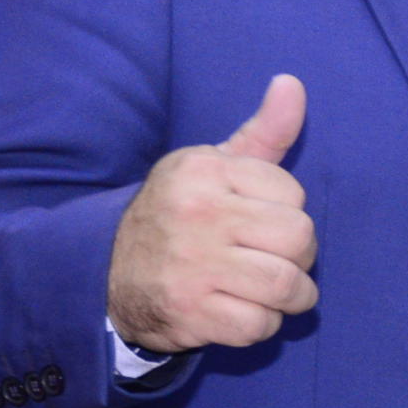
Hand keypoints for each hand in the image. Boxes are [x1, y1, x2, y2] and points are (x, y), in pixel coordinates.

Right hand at [106, 75, 319, 352]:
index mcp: (203, 172)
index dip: (287, 213)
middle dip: (301, 256)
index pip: (293, 195)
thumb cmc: (180, 214)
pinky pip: (259, 325)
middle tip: (279, 260)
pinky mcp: (191, 313)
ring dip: (293, 296)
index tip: (262, 222)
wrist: (106, 273)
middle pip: (299, 238)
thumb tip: (292, 82)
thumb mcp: (213, 166)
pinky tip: (243, 311)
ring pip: (286, 284)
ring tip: (277, 291)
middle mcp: (197, 214)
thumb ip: (263, 133)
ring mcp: (192, 266)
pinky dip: (262, 324)